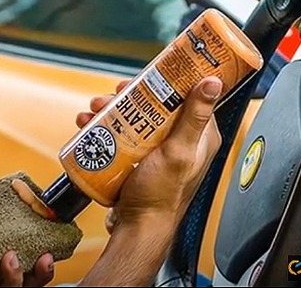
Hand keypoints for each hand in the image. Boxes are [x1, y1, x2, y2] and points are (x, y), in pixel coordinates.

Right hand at [78, 77, 222, 230]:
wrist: (137, 226)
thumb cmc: (162, 196)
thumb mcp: (179, 152)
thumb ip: (194, 118)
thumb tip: (212, 82)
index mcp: (199, 136)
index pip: (187, 96)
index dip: (166, 81)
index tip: (148, 73)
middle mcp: (179, 140)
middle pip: (154, 103)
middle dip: (128, 95)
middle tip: (112, 94)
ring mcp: (156, 150)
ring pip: (133, 117)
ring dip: (110, 109)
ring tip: (94, 110)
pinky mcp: (136, 158)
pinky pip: (120, 134)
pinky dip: (103, 127)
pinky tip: (88, 126)